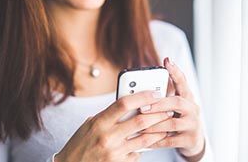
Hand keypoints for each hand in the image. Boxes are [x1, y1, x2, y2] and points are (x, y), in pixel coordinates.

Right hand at [55, 91, 171, 161]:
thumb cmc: (80, 144)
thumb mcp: (90, 125)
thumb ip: (108, 115)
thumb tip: (129, 105)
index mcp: (99, 122)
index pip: (124, 104)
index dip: (142, 96)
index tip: (154, 93)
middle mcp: (107, 136)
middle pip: (140, 121)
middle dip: (157, 114)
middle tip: (167, 109)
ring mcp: (114, 152)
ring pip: (144, 139)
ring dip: (158, 131)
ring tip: (166, 125)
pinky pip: (137, 153)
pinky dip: (143, 147)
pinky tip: (148, 143)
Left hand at [140, 57, 204, 157]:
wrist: (193, 141)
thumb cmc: (178, 119)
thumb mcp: (174, 107)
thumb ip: (162, 97)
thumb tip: (139, 89)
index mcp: (187, 98)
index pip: (182, 82)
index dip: (175, 71)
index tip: (167, 61)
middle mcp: (192, 109)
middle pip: (177, 102)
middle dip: (158, 104)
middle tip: (142, 107)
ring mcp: (193, 124)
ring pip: (172, 123)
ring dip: (154, 124)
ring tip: (140, 125)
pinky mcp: (190, 139)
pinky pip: (170, 140)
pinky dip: (156, 141)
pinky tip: (145, 141)